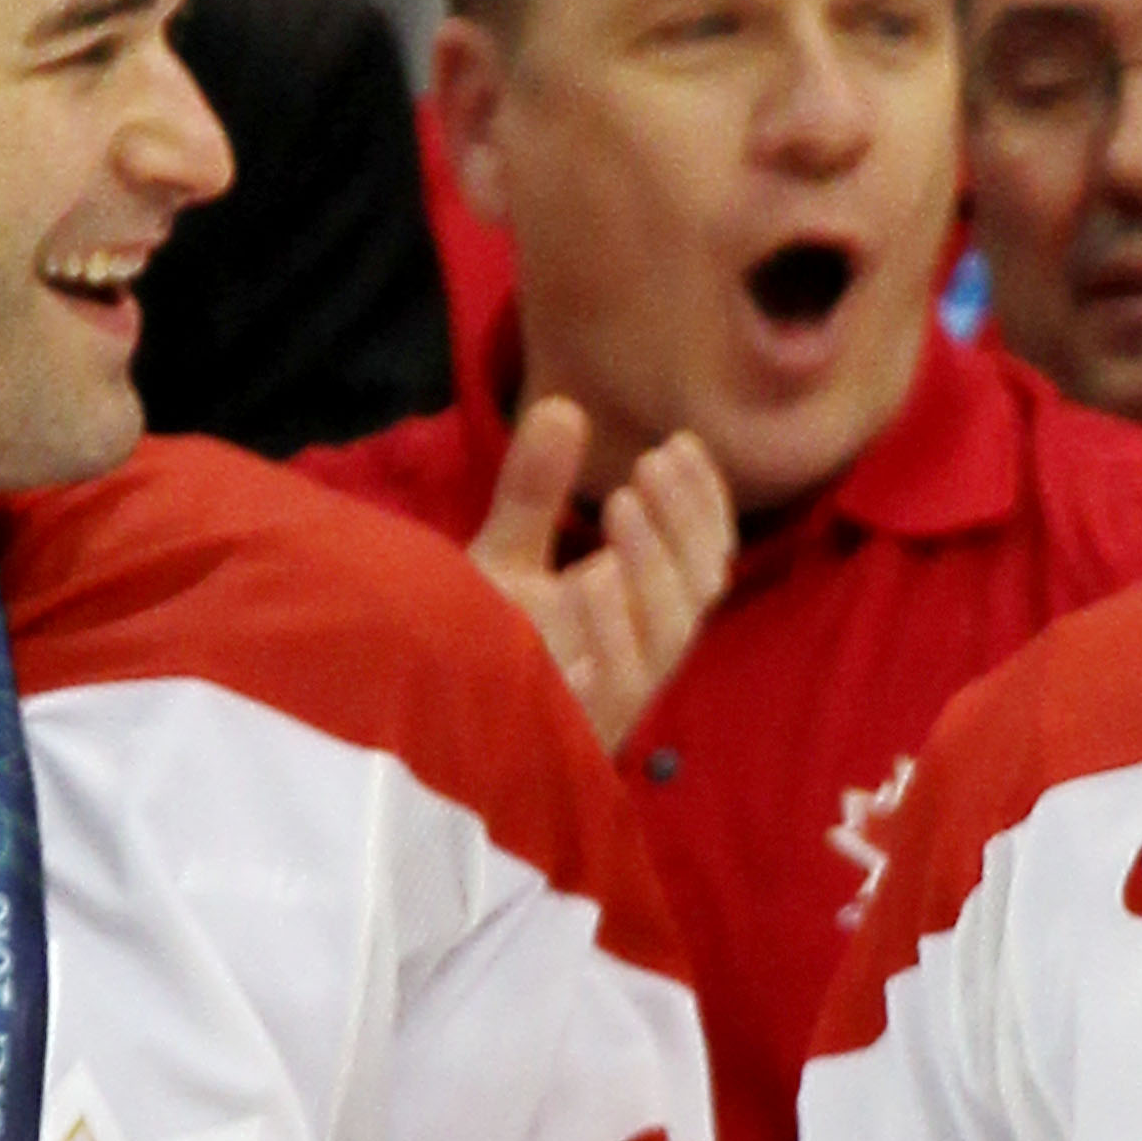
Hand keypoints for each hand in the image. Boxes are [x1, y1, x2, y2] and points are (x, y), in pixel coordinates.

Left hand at [467, 397, 733, 749]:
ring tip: (623, 504)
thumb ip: (536, 491)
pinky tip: (590, 578)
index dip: (704, 499)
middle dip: (688, 518)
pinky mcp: (587, 726)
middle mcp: (643, 649)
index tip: (680, 443)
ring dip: (655, 562)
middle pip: (702, 582)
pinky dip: (612, 627)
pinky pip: (620, 678)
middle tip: (653, 461)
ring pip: (671, 628)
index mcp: (640, 610)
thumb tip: (560, 406)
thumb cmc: (480, 651)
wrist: (437, 734)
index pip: (704, 551)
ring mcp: (619, 691)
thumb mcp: (507, 558)